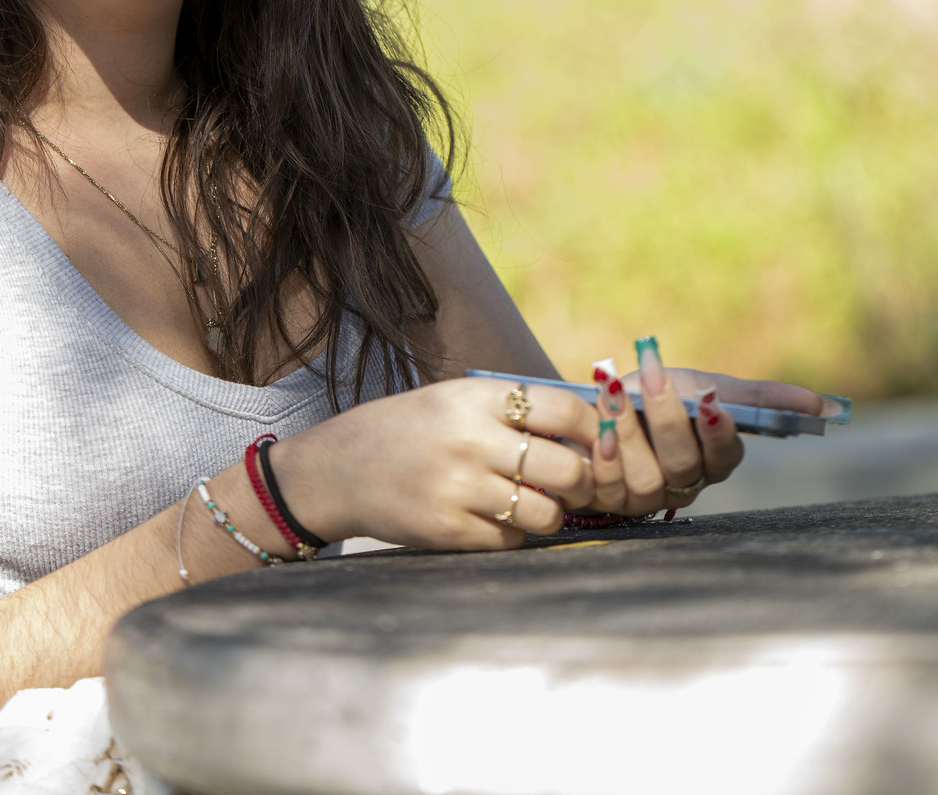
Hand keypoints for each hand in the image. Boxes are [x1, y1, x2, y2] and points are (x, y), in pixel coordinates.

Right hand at [269, 378, 598, 549]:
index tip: (600, 442)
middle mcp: (470, 440)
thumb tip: (592, 429)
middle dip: (581, 482)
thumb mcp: (455, 399)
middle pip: (568, 468)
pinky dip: (513, 534)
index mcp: (476, 398)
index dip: (596, 430)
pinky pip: (510, 540)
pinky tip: (494, 519)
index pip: (566, 411)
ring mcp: (457, 487)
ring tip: (534, 505)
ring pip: (546, 513)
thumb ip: (513, 411)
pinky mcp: (446, 529)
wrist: (337, 469)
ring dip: (551, 514)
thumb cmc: (409, 431)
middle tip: (573, 484)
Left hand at [582, 344, 825, 516]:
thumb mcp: (702, 384)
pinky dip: (604, 453)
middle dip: (668, 420)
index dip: (719, 432)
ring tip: (614, 391)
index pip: (726, 454)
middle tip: (656, 378)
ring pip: (646, 476)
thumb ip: (760, 396)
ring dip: (630, 430)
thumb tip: (827, 405)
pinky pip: (609, 486)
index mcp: (713, 460)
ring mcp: (646, 497)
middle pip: (684, 463)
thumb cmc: (656, 395)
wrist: (590, 405)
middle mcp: (684, 484)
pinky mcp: (608, 501)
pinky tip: (598, 429)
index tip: (711, 400)